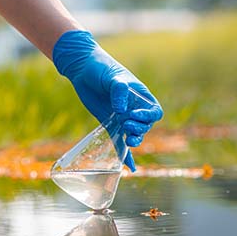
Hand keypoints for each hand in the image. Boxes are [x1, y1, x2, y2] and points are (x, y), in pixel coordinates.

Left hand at [52, 30, 162, 171]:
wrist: (82, 69)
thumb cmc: (101, 68)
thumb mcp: (112, 76)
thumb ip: (119, 90)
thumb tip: (121, 110)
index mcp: (140, 96)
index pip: (154, 111)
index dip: (148, 116)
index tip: (135, 115)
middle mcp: (134, 108)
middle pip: (145, 126)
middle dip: (138, 129)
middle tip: (125, 125)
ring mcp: (121, 117)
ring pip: (133, 134)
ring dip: (134, 140)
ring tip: (128, 141)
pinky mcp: (108, 123)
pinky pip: (118, 140)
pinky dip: (124, 153)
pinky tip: (128, 167)